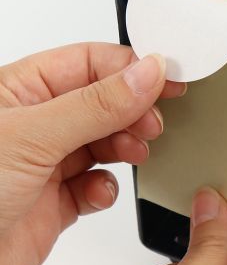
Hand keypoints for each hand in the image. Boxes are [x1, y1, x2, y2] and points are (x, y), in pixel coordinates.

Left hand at [0, 42, 185, 264]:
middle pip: (104, 100)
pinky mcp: (53, 202)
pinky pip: (96, 184)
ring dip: (125, 145)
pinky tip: (99, 192)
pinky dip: (106, 188)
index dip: (131, 67)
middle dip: (133, 110)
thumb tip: (147, 73)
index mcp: (19, 90)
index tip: (168, 77)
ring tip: (134, 152)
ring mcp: (44, 163)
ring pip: (105, 140)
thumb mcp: (33, 138)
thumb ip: (97, 104)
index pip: (90, 62)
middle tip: (152, 122)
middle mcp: (34, 123)